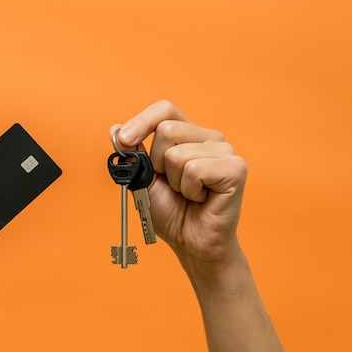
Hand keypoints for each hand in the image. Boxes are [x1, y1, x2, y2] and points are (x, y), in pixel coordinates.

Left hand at [111, 100, 246, 264]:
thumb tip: (115, 129)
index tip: (124, 140)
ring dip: (175, 182)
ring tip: (189, 194)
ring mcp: (224, 150)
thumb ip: (132, 153)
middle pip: (167, 130)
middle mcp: (208, 137)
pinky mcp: (235, 168)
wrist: (190, 242)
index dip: (142, 121)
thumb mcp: (143, 178)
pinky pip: (194, 170)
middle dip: (158, 164)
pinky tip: (201, 199)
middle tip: (172, 185)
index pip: (165, 109)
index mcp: (188, 134)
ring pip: (178, 155)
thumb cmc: (171, 211)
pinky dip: (190, 190)